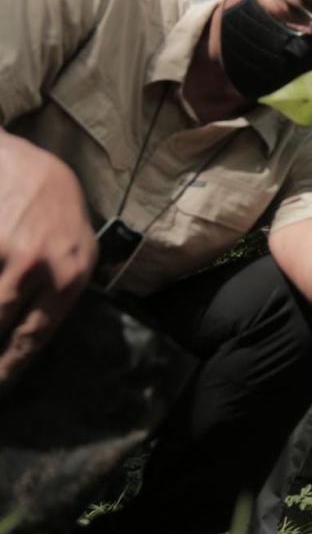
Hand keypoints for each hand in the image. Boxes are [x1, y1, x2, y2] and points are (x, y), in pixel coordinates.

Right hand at [0, 135, 97, 382]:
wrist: (29, 165)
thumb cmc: (58, 212)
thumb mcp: (80, 250)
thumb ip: (64, 291)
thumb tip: (35, 338)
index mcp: (71, 277)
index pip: (35, 337)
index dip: (10, 368)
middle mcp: (39, 268)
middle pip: (1, 328)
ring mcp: (6, 254)